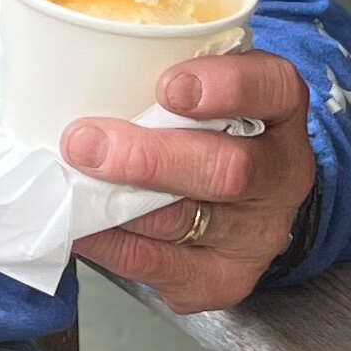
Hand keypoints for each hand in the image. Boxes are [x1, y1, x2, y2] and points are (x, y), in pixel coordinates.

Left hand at [64, 48, 315, 314]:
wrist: (238, 206)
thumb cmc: (204, 130)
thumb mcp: (203, 89)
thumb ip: (161, 76)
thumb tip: (76, 70)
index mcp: (282, 110)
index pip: (273, 88)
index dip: (225, 87)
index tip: (168, 86)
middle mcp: (281, 174)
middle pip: (229, 170)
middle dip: (149, 158)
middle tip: (85, 143)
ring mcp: (256, 234)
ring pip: (182, 220)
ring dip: (114, 202)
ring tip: (69, 181)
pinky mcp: (223, 280)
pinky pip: (156, 264)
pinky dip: (108, 242)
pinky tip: (81, 224)